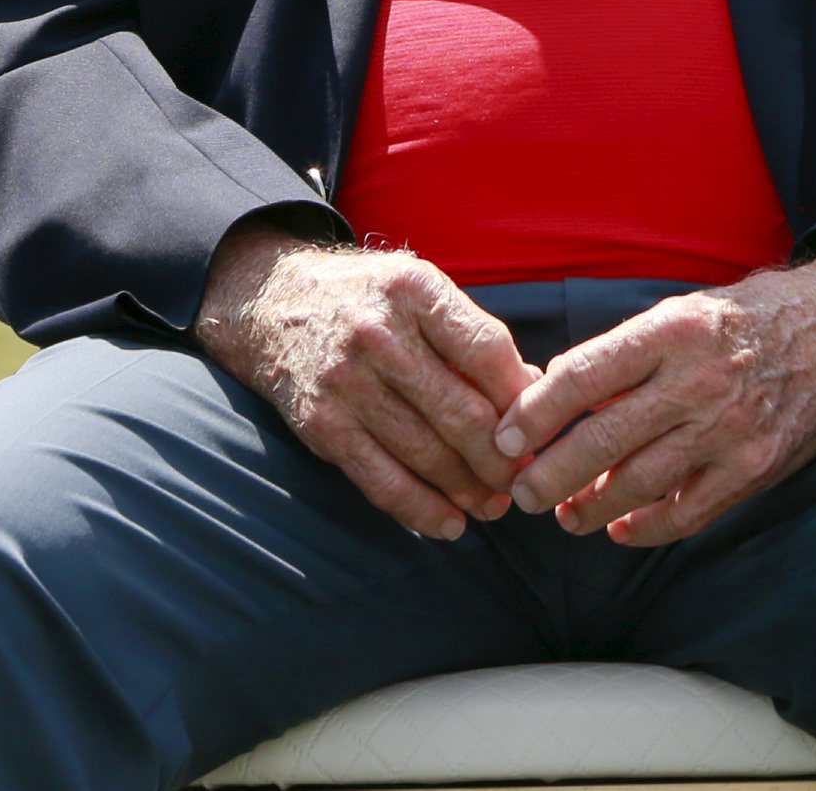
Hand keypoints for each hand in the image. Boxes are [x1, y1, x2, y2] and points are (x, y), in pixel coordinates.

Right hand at [193, 221, 534, 539]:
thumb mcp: (419, 290)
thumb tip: (533, 391)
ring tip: (495, 505)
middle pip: (462, 412)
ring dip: (471, 491)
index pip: (488, 351)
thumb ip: (472, 336)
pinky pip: (382, 481)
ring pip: (427, 454)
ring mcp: (346, 382)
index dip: (523, 399)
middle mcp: (379, 334)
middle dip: (504, 459)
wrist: (273, 302)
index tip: (542, 427)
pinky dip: (422, 511)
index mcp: (414, 291)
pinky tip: (451, 525)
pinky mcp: (322, 425)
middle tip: (526, 480)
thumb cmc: (368, 300)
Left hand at [494, 258, 815, 544]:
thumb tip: (555, 393)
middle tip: (521, 492)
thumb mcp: (684, 311)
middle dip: (548, 475)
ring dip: (589, 507)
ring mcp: (730, 428)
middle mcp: (698, 379)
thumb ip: (627, 353)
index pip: (582, 376)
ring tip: (564, 515)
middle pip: (600, 440)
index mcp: (672, 330)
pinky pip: (687, 512)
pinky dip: (646, 528)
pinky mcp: (756, 466)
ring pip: (637, 484)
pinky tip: (621, 528)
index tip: (505, 437)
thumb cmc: (751, 317)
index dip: (534, 413)